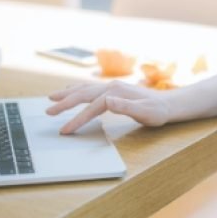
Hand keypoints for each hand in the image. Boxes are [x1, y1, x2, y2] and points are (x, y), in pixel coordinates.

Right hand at [46, 80, 170, 133]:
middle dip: (64, 103)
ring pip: (84, 89)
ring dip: (67, 94)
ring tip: (51, 98)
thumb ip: (126, 107)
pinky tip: (70, 91)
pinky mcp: (112, 89)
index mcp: (116, 92)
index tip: (66, 130)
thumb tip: (107, 101)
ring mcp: (111, 86)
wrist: (168, 104)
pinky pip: (89, 89)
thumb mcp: (145, 113)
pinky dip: (77, 90)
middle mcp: (111, 87)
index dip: (78, 119)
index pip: (92, 107)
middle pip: (82, 94)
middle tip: (48, 112)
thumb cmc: (157, 112)